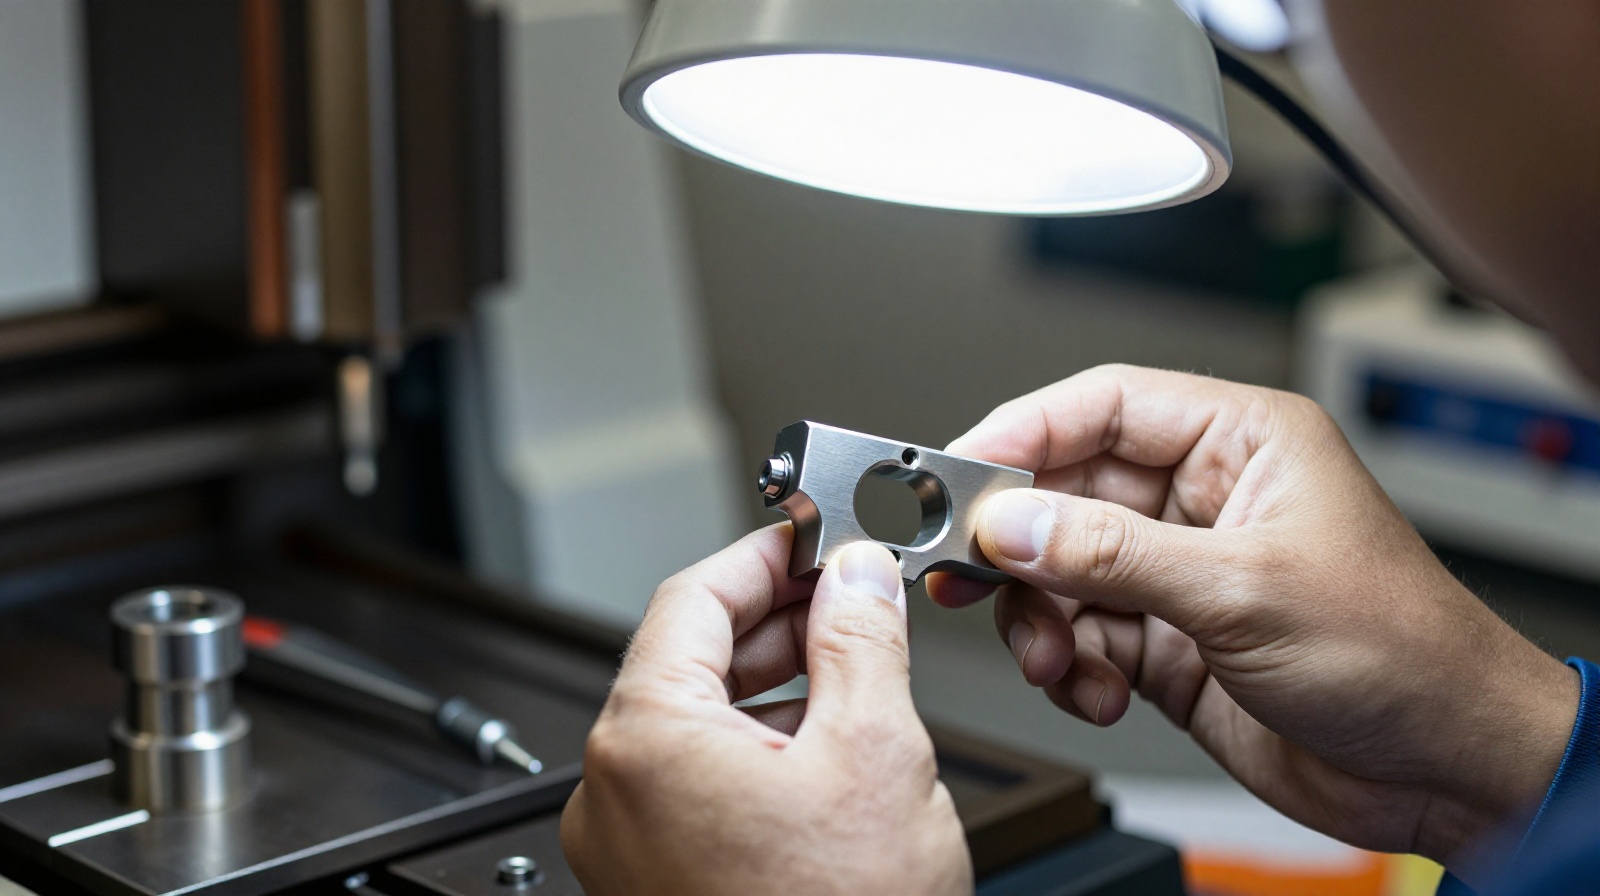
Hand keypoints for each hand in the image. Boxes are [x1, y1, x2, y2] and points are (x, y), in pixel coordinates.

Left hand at [562, 528, 970, 895]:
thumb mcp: (875, 754)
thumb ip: (862, 642)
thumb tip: (858, 578)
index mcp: (644, 740)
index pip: (693, 598)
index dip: (765, 555)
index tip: (813, 537)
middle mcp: (613, 791)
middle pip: (691, 659)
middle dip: (779, 620)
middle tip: (850, 595)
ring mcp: (627, 846)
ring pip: (699, 725)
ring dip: (776, 684)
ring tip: (856, 665)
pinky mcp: (655, 883)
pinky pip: (699, 785)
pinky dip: (759, 749)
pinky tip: (825, 744)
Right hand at [927, 365, 1577, 885]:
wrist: (1445, 766)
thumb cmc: (1401, 651)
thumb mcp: (1243, 590)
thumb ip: (1113, 554)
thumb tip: (1014, 523)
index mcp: (1241, 442)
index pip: (1104, 407)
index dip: (1023, 433)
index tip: (958, 472)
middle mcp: (1203, 499)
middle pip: (1067, 494)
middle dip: (1021, 545)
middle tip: (969, 576)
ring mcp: (1181, 573)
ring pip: (1062, 573)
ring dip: (1041, 620)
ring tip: (1054, 657)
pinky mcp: (1167, 641)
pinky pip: (1081, 637)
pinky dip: (1071, 668)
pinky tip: (1097, 691)